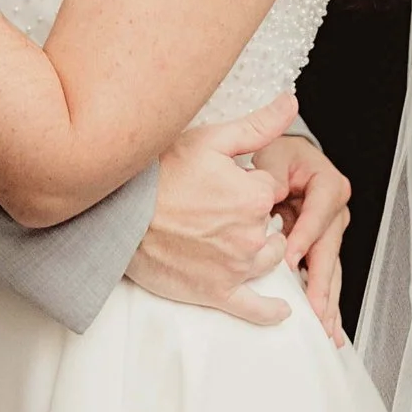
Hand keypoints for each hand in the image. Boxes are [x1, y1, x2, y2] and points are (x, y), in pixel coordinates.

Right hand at [127, 98, 320, 329]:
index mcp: (254, 196)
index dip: (250, 182)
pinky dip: (270, 310)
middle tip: (220, 206)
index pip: (270, 188)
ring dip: (261, 248)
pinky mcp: (218, 292)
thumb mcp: (210, 138)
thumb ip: (258, 125)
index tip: (224, 180)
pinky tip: (281, 309)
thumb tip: (292, 102)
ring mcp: (236, 267)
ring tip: (234, 237)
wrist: (120, 215)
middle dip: (255, 215)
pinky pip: (255, 309)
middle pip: (271, 224)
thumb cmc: (161, 173)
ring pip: (268, 258)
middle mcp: (251, 234)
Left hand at [253, 127, 350, 341]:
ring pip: (330, 269)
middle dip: (323, 281)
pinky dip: (325, 300)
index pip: (318, 213)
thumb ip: (272, 172)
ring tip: (325, 328)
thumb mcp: (272, 155)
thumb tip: (273, 194)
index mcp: (328, 184)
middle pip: (329, 249)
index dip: (305, 236)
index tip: (290, 259)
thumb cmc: (276, 157)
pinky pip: (324, 276)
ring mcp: (330, 233)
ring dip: (328, 299)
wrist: (280, 161)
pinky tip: (327, 324)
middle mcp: (335, 212)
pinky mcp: (321, 249)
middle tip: (315, 309)